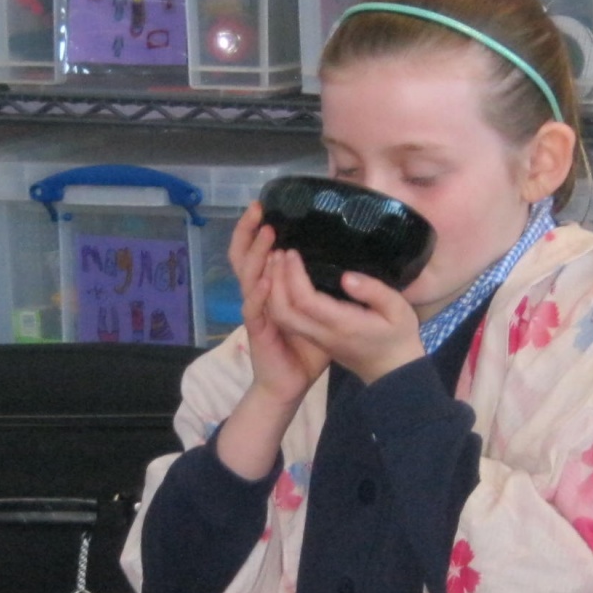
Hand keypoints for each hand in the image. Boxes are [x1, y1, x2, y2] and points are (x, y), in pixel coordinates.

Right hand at [228, 201, 328, 407]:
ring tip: (268, 235)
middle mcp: (259, 296)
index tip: (268, 207)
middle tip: (258, 209)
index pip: (257, 253)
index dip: (257, 230)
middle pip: (243, 258)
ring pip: (248, 278)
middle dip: (248, 232)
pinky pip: (255, 309)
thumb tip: (348, 265)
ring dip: (257, 255)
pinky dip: (259, 292)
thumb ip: (328, 289)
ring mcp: (256, 313)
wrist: (289, 384)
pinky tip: (267, 277)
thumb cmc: (305, 350)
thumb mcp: (323, 313)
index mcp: (271, 290)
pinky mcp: (258, 331)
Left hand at [262, 244, 423, 386]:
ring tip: (276, 262)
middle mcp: (323, 334)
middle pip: (285, 310)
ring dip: (272, 290)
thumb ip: (374, 292)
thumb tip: (346, 276)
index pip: (306, 301)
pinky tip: (281, 280)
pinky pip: (287, 321)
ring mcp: (316, 339)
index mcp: (342, 325)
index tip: (293, 252)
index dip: (294, 275)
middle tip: (278, 252)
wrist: (393, 373)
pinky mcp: (314, 340)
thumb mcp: (399, 311)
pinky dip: (278, 299)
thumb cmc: (399, 338)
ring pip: (281, 318)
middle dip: (276, 279)